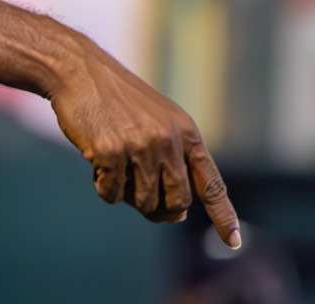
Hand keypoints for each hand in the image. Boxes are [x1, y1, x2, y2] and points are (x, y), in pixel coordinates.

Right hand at [49, 37, 239, 247]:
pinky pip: (112, 194)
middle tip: (140, 195)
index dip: (223, 214)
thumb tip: (175, 216)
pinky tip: (96, 161)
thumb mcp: (157, 122)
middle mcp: (169, 140)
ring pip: (144, 202)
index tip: (234, 241)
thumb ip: (172, 162)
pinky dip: (103, 186)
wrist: (80, 72)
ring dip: (127, 195)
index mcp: (186, 132)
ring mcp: (141, 146)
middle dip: (160, 208)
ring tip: (115, 167)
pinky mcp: (111, 152)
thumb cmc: (117, 101)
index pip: (211, 183)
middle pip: (177, 202)